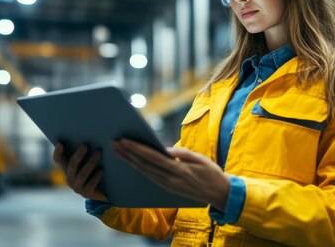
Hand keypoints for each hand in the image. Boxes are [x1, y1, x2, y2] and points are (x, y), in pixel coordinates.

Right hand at [52, 143, 107, 201]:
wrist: (104, 191)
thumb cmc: (95, 171)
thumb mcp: (88, 161)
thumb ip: (85, 152)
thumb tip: (88, 137)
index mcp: (67, 168)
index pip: (58, 159)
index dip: (57, 152)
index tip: (60, 143)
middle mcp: (69, 178)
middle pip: (72, 165)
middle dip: (78, 155)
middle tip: (85, 145)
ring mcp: (77, 187)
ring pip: (82, 174)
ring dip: (90, 163)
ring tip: (98, 153)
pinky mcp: (86, 194)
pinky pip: (90, 184)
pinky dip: (96, 177)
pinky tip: (101, 170)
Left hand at [113, 139, 229, 210]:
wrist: (220, 194)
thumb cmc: (212, 173)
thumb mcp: (200, 159)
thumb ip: (182, 154)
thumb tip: (166, 149)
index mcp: (178, 170)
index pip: (152, 157)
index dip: (137, 149)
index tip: (124, 141)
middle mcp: (170, 179)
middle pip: (144, 165)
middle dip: (128, 154)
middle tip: (114, 144)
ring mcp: (168, 185)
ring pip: (144, 172)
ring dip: (130, 161)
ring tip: (118, 152)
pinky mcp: (168, 188)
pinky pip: (150, 177)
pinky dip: (139, 169)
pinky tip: (132, 163)